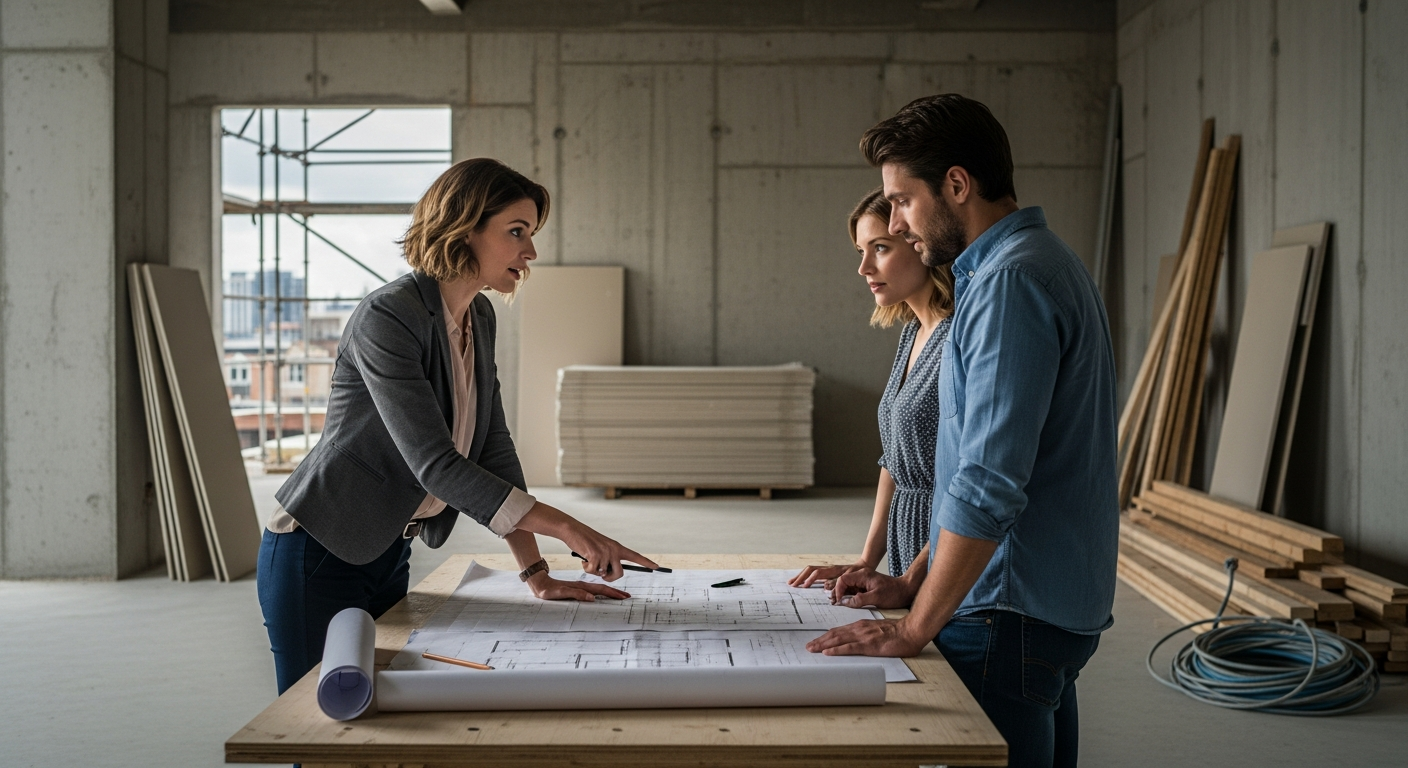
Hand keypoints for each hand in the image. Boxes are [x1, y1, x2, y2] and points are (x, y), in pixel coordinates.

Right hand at [515, 503, 657, 581]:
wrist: (572, 530)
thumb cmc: (585, 541)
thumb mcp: (600, 549)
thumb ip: (608, 559)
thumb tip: (607, 574)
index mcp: (617, 547)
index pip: (635, 556)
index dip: (646, 562)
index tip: (657, 566)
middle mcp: (614, 549)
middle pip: (620, 573)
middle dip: (610, 578)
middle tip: (602, 575)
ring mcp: (605, 552)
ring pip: (603, 574)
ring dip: (593, 570)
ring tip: (588, 558)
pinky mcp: (595, 555)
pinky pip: (592, 571)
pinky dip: (586, 568)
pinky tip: (583, 558)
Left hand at [525, 572, 629, 601]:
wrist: (540, 584)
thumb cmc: (548, 590)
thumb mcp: (560, 593)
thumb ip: (576, 594)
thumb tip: (591, 598)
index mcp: (581, 586)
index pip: (601, 590)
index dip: (613, 593)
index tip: (623, 596)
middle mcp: (583, 586)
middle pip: (603, 589)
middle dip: (616, 593)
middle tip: (627, 596)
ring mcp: (581, 587)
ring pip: (599, 589)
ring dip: (610, 592)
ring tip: (620, 595)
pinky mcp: (577, 589)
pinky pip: (593, 591)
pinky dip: (602, 592)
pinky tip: (604, 595)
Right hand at [788, 562, 868, 587]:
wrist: (866, 566)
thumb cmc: (862, 574)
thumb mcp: (854, 580)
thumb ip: (843, 585)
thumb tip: (827, 588)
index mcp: (835, 570)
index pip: (818, 574)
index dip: (811, 581)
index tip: (807, 589)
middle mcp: (830, 568)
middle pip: (811, 569)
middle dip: (800, 577)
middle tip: (791, 584)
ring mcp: (829, 569)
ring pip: (811, 570)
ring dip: (801, 576)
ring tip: (791, 582)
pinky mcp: (829, 572)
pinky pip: (815, 573)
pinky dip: (806, 576)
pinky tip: (802, 581)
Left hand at [805, 617, 929, 656]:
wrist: (910, 631)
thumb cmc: (896, 632)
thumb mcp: (876, 630)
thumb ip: (865, 634)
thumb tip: (855, 642)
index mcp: (860, 626)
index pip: (838, 631)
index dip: (825, 636)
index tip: (816, 641)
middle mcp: (859, 629)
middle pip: (834, 634)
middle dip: (819, 641)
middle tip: (807, 646)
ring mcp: (863, 636)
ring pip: (838, 640)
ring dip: (823, 644)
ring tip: (812, 649)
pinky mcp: (869, 645)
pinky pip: (850, 647)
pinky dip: (837, 650)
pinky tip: (828, 652)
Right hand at [829, 567, 917, 609]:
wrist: (906, 591)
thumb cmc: (894, 593)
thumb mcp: (876, 598)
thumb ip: (859, 600)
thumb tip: (844, 602)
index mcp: (863, 575)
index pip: (843, 579)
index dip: (838, 590)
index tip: (839, 601)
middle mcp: (861, 575)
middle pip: (843, 582)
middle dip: (838, 593)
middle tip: (836, 604)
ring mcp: (864, 580)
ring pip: (848, 586)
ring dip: (843, 595)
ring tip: (841, 605)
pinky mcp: (866, 586)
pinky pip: (854, 590)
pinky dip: (850, 596)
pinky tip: (849, 603)